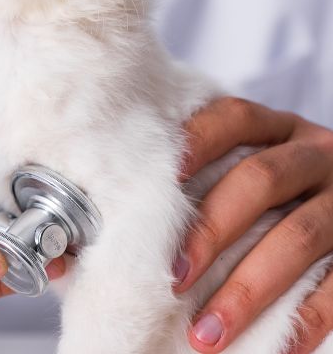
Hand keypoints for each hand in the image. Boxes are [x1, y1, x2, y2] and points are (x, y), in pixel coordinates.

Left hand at [173, 97, 332, 352]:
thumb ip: (210, 170)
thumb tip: (134, 208)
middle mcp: (314, 155)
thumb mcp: (253, 160)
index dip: (197, 141)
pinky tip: (279, 349)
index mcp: (278, 129)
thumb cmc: (274, 189)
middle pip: (260, 179)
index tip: (162, 179)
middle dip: (212, 229)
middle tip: (175, 276)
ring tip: (207, 332)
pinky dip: (309, 318)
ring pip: (298, 237)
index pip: (234, 118)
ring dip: (249, 289)